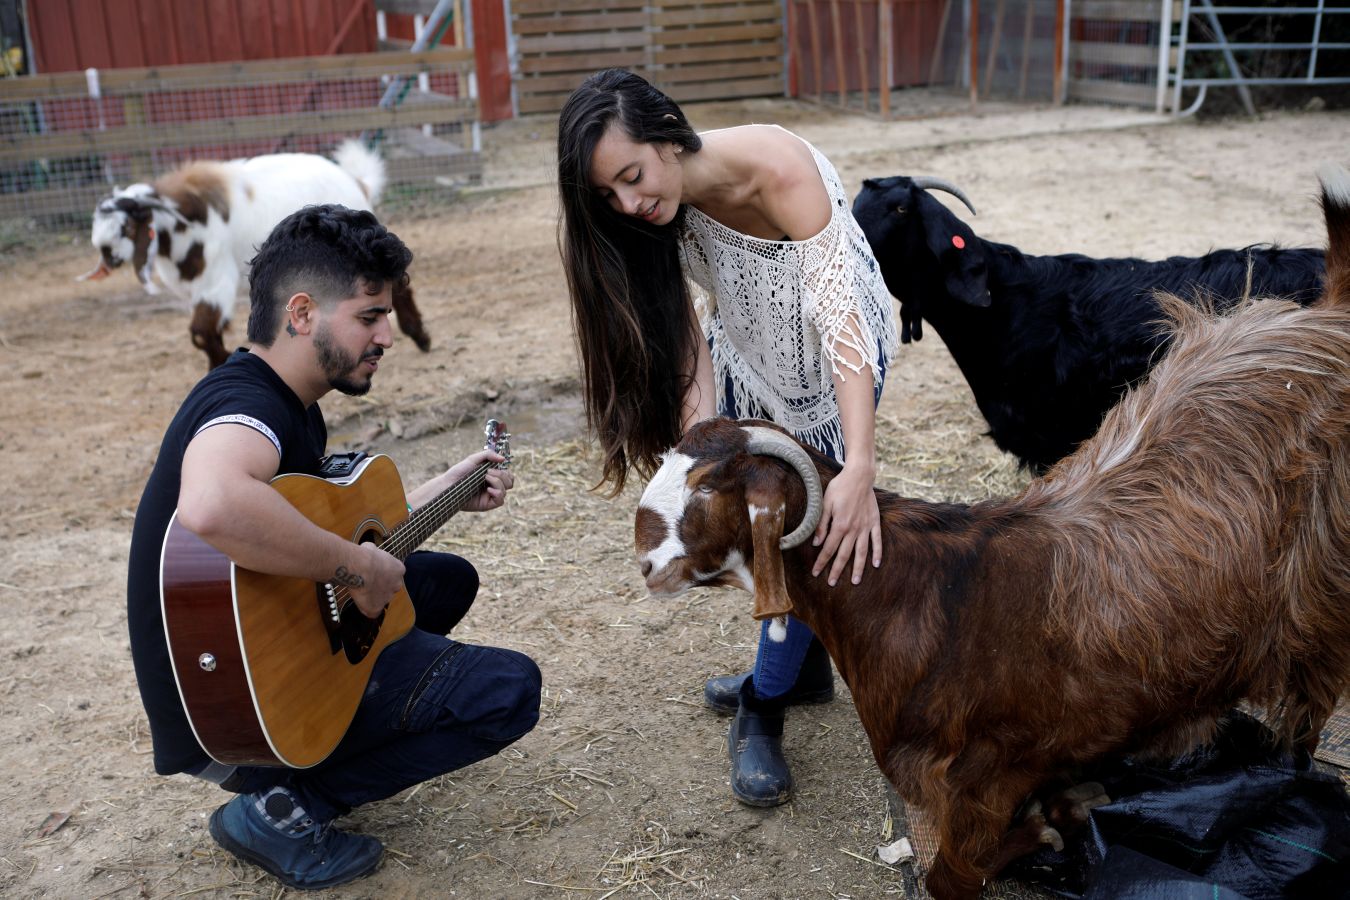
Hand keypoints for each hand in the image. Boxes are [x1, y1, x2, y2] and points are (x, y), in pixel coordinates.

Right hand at [340, 541, 406, 618]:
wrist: (360, 568)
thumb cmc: (364, 555)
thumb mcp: (371, 547)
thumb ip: (373, 551)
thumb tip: (369, 549)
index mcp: (398, 569)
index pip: (393, 574)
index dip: (381, 574)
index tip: (372, 572)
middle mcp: (397, 585)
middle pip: (390, 589)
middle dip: (380, 587)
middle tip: (366, 583)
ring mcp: (387, 598)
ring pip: (381, 600)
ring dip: (372, 597)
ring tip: (359, 591)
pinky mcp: (376, 608)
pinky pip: (372, 612)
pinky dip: (365, 609)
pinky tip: (358, 601)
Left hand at [446, 449, 513, 511]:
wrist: (448, 485)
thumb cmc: (459, 472)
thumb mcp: (473, 459)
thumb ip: (488, 455)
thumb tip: (503, 458)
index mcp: (492, 476)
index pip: (508, 475)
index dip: (506, 472)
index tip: (493, 467)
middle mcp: (492, 486)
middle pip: (510, 482)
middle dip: (502, 475)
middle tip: (488, 472)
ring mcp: (490, 495)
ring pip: (506, 491)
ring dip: (498, 482)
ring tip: (486, 479)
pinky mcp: (486, 504)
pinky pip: (500, 501)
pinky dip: (498, 493)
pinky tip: (489, 489)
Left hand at [810, 463, 881, 585]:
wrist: (859, 476)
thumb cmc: (839, 488)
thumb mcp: (825, 504)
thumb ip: (821, 525)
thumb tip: (816, 543)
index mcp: (839, 525)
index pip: (828, 549)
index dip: (822, 562)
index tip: (816, 573)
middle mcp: (853, 529)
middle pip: (844, 554)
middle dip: (837, 570)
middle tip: (832, 583)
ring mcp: (865, 527)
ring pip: (862, 552)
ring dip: (858, 568)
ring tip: (855, 581)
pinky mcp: (875, 522)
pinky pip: (877, 540)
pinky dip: (877, 553)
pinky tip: (876, 564)